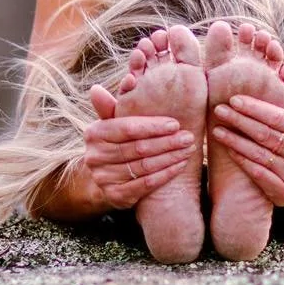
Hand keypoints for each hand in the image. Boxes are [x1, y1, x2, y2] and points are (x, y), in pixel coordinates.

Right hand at [83, 84, 194, 208]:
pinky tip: (180, 165)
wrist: (108, 176)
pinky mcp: (115, 196)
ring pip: (144, 166)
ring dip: (170, 157)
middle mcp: (94, 157)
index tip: (176, 124)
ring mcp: (103, 178)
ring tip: (189, 149)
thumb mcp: (115, 121)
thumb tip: (96, 88)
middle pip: (138, 148)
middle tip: (189, 137)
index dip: (153, 126)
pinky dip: (165, 174)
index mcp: (94, 133)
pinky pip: (145, 184)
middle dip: (167, 142)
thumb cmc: (118, 141)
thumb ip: (113, 105)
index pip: (127, 128)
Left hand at [211, 90, 283, 206]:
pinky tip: (227, 149)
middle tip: (219, 110)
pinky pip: (258, 173)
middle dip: (240, 121)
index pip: (279, 118)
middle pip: (266, 135)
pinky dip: (241, 160)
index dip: (255, 108)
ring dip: (235, 140)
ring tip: (216, 129)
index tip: (233, 99)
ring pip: (259, 154)